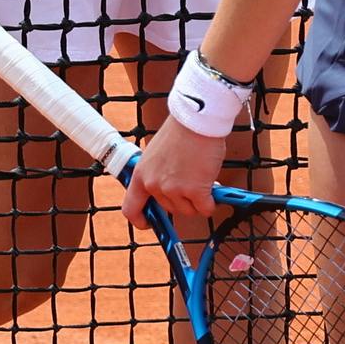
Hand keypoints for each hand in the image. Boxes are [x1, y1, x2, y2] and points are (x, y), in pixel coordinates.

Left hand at [124, 114, 231, 229]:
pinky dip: (211, 203)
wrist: (197, 120)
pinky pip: (205, 209)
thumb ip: (159, 173)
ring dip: (197, 200)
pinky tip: (213, 191)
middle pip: (169, 209)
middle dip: (182, 200)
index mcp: (141, 174)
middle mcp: (154, 185)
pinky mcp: (195, 191)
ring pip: (188, 210)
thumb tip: (173, 191)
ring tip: (201, 178)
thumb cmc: (181, 131)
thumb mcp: (157, 154)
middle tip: (192, 183)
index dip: (139, 219)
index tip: (149, 223)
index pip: (131, 208)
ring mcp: (174, 190)